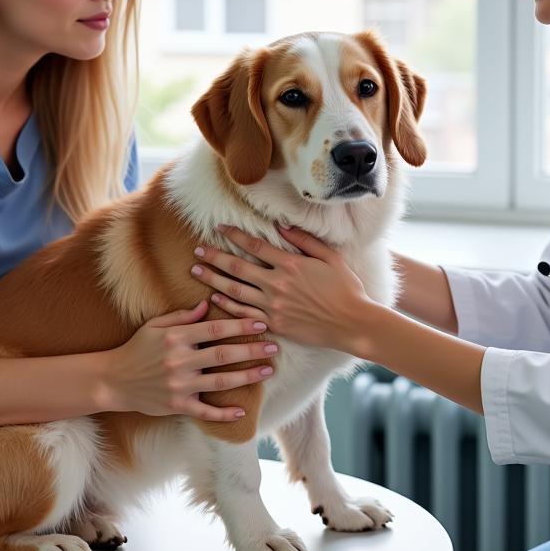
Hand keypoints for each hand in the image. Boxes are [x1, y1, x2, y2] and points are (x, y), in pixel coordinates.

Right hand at [105, 301, 277, 421]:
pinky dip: (224, 414)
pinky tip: (242, 412)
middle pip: (224, 354)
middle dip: (252, 350)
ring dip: (247, 377)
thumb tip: (209, 303)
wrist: (113, 380)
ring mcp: (179, 385)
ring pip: (220, 382)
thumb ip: (184, 316)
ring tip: (268, 371)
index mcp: (177, 337)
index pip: (216, 329)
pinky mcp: (177, 406)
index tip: (261, 322)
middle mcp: (180, 361)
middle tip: (274, 347)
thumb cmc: (137, 348)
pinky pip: (205, 412)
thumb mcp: (156, 325)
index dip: (241, 325)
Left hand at [190, 225, 370, 352]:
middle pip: (237, 267)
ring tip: (197, 271)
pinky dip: (228, 305)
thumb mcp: (330, 257)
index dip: (234, 235)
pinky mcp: (275, 324)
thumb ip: (305, 240)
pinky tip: (215, 298)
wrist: (353, 324)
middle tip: (197, 250)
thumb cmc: (346, 288)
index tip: (219, 228)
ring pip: (236, 290)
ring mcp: (274, 306)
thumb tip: (281, 226)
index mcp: (291, 264)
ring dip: (213, 280)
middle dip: (214, 257)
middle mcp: (277, 284)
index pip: (254, 245)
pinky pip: (245, 313)